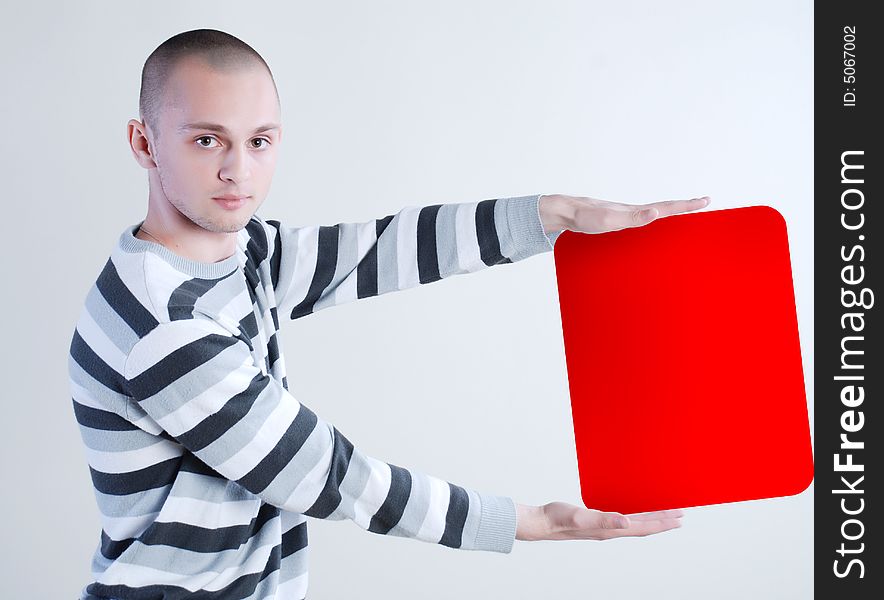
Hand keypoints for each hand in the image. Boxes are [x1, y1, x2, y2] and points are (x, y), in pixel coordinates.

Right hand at [515, 501, 683, 541]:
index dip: (662, 523)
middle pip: (643, 527)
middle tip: (680, 515)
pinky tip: (633, 511)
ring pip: (635, 524)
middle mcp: (610, 530)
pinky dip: (635, 515)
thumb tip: (627, 523)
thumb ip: (604, 520)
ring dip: (651, 519)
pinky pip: (622, 519)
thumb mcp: (581, 516)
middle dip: (662, 521)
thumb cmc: (557, 519)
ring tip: (664, 514)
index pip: (643, 527)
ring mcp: (603, 527)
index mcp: (610, 530)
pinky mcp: (596, 521)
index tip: (679, 517)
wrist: (541, 523)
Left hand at [539, 194, 710, 234]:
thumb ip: (633, 218)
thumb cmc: (586, 218)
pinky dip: (654, 219)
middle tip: (704, 203)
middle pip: (665, 208)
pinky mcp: (618, 221)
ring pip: (655, 213)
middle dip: (685, 207)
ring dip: (671, 212)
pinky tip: (653, 223)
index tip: (706, 200)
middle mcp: (634, 211)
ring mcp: (626, 215)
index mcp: (637, 211)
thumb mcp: (610, 221)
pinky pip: (642, 220)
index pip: (667, 207)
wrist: (567, 213)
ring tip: (685, 212)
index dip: (686, 205)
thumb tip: (656, 212)